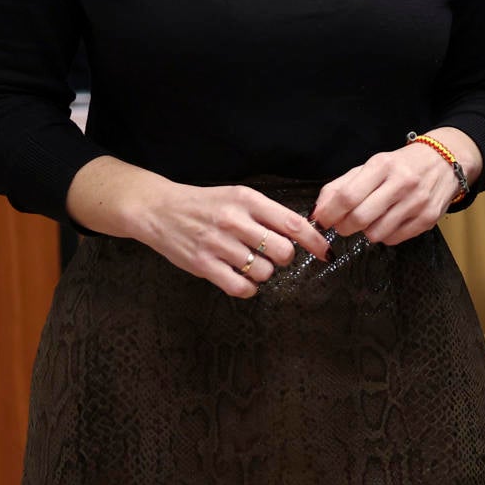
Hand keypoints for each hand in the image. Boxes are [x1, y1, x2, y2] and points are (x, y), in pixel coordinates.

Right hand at [67, 160, 326, 299]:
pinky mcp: (203, 265)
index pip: (293, 223)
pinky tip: (242, 279)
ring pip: (264, 271)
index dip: (314, 240)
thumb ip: (266, 212)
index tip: (325, 251)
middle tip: (272, 255)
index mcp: (247, 200)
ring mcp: (218, 244)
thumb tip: (303, 230)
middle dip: (283, 258)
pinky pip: (240, 287)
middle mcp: (234, 220)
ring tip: (249, 263)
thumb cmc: (204, 205)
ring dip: (263, 273)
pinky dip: (248, 288)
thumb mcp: (236, 196)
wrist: (160, 210)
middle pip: (283, 251)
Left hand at [311, 127, 482, 245]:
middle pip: (360, 218)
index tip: (322, 221)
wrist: (445, 161)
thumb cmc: (401, 165)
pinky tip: (389, 221)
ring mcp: (417, 202)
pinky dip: (385, 235)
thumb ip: (341, 186)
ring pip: (376, 234)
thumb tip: (317, 212)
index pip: (347, 195)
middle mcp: (401, 183)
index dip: (329, 213)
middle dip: (344, 227)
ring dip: (366, 232)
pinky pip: (393, 239)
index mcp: (383, 165)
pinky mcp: (428, 219)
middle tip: (343, 224)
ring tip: (372, 219)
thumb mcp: (371, 166)